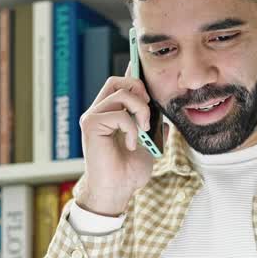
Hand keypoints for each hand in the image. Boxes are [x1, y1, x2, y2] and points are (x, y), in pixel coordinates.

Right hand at [76, 68, 159, 215]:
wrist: (117, 191)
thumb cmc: (129, 173)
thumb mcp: (149, 145)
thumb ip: (153, 128)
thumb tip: (166, 117)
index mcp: (110, 115)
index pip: (119, 85)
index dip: (131, 74)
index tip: (142, 65)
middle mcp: (99, 113)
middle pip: (116, 81)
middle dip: (138, 89)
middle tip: (148, 111)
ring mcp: (93, 118)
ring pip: (120, 93)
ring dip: (140, 109)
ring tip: (144, 128)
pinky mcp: (91, 125)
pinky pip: (119, 114)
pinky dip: (132, 128)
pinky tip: (132, 144)